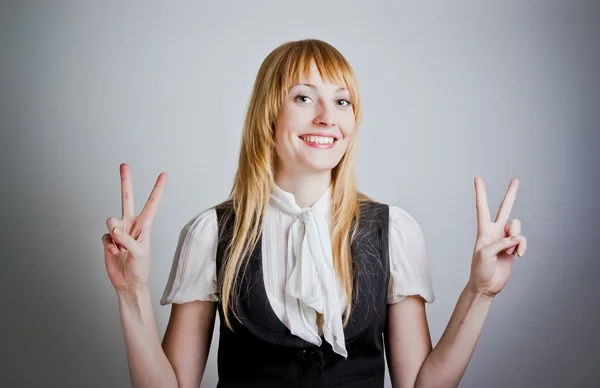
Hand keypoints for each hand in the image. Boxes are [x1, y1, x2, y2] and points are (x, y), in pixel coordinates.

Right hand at [101, 163, 167, 291]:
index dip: (157, 189)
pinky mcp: (108, 240)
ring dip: (114, 234)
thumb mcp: (139, 253)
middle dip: (125, 182)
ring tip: (120, 248)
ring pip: (111, 221)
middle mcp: (131, 224)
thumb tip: (113, 227)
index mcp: (144, 225)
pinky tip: (114, 253)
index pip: (152, 204)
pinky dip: (109, 246)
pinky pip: (104, 237)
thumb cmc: (140, 269)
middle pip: (126, 199)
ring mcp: (118, 231)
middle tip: (124, 165)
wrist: (128, 283)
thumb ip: (126, 239)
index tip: (164, 174)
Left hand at [467, 176, 527, 298]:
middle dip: (511, 194)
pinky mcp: (513, 248)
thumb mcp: (485, 255)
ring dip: (517, 238)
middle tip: (516, 180)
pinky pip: (522, 240)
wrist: (487, 286)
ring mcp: (505, 239)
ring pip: (517, 227)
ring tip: (511, 251)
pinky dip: (522, 247)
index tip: (477, 178)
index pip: (482, 207)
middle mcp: (495, 231)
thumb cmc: (480, 270)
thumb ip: (500, 243)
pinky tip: (518, 256)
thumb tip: (515, 238)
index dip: (480, 193)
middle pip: (504, 209)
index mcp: (483, 230)